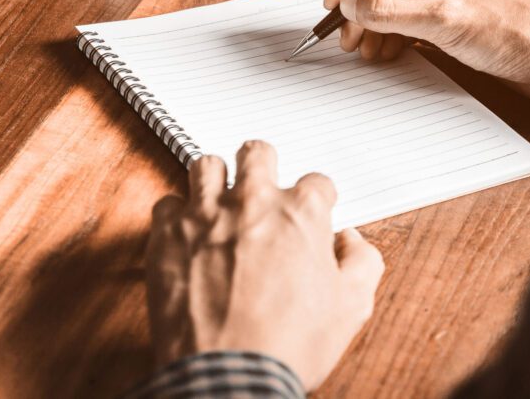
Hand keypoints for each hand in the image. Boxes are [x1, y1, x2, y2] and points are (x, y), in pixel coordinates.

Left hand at [145, 141, 384, 390]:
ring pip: (206, 165)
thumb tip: (350, 241)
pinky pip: (166, 204)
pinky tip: (186, 233)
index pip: (317, 182)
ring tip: (220, 201)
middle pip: (258, 152)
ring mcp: (206, 215)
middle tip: (263, 186)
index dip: (318, 200)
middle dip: (264, 164)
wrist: (228, 376)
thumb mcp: (352, 306)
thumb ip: (363, 262)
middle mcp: (253, 201)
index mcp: (302, 212)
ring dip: (216, 180)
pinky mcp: (166, 236)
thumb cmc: (288, 345)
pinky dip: (176, 216)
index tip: (312, 215)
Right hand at [324, 0, 529, 105]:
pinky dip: (398, 39)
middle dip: (363, 8)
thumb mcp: (446, 20)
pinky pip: (416, 24)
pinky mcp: (459, 23)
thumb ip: (393, 11)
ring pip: (399, 4)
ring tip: (367, 51)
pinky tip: (389, 54)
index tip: (335, 2)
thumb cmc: (522, 30)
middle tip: (349, 37)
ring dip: (377, 26)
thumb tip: (353, 4)